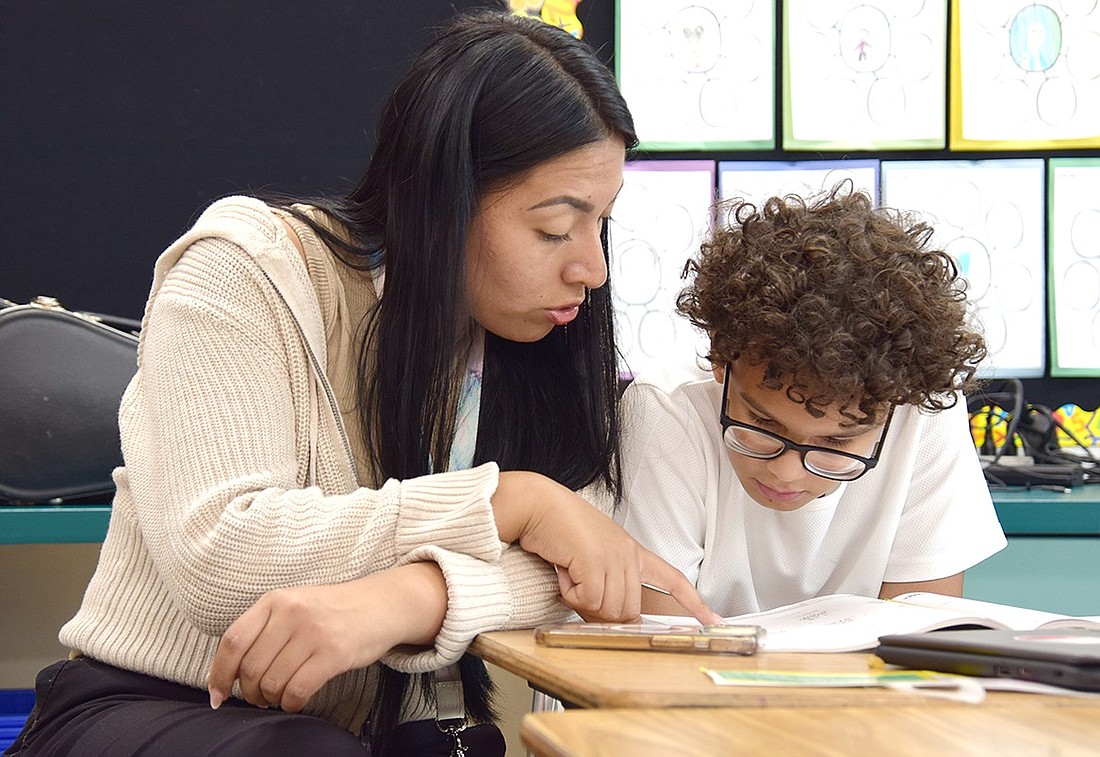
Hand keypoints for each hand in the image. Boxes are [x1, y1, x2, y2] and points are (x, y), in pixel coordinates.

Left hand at [206, 562, 446, 711]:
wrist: (381, 604)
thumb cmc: (333, 611)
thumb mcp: (295, 605)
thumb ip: (264, 629)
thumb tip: (228, 673)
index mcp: (275, 599)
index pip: (233, 641)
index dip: (218, 674)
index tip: (218, 694)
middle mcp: (291, 612)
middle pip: (250, 667)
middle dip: (249, 692)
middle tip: (258, 698)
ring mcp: (313, 632)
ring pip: (272, 682)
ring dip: (271, 698)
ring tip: (279, 696)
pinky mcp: (334, 653)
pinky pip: (297, 690)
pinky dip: (291, 703)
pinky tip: (295, 700)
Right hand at [492, 472, 720, 625]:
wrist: (538, 506)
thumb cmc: (558, 529)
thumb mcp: (591, 557)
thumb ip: (606, 582)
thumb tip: (609, 616)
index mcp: (632, 551)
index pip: (671, 577)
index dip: (692, 601)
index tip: (712, 620)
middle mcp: (628, 554)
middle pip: (628, 611)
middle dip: (600, 611)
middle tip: (578, 589)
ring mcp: (614, 557)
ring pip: (608, 610)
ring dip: (581, 600)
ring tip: (569, 572)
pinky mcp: (595, 561)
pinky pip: (586, 600)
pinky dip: (569, 592)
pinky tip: (563, 570)